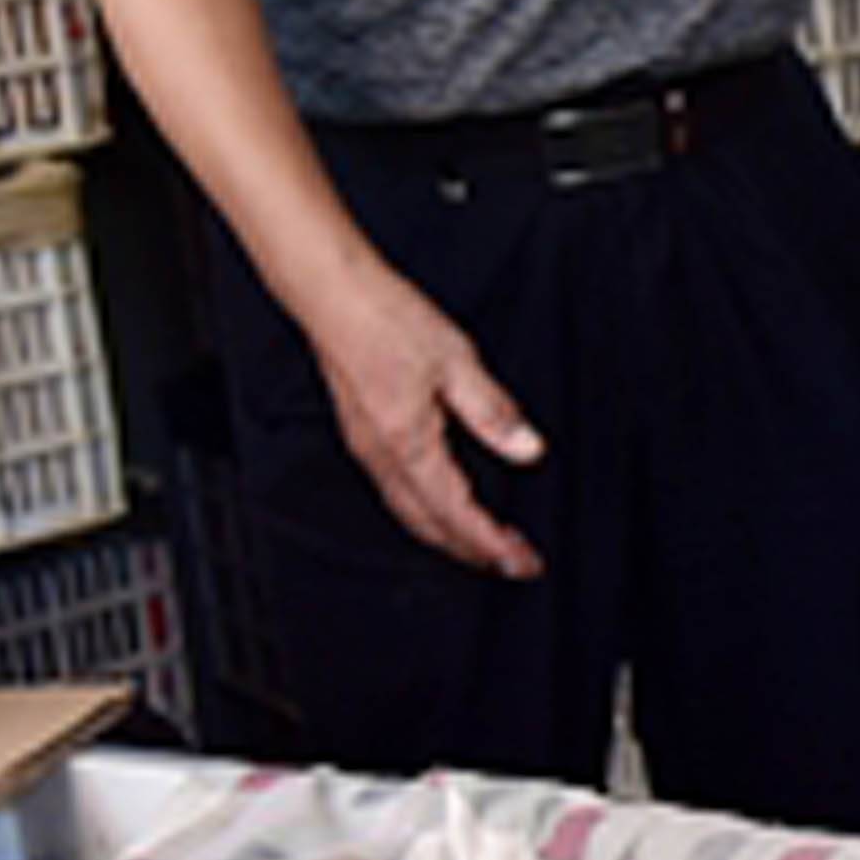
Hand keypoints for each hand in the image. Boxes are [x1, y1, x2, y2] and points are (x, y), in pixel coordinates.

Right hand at [304, 257, 543, 576]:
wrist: (331, 295)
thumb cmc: (386, 320)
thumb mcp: (457, 361)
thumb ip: (493, 412)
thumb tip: (527, 450)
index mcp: (409, 445)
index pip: (458, 515)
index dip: (493, 545)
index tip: (523, 563)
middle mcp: (382, 458)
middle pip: (430, 528)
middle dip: (472, 553)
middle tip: (511, 564)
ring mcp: (367, 449)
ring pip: (409, 515)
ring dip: (447, 538)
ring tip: (482, 546)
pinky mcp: (362, 435)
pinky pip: (396, 493)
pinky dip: (425, 514)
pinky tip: (439, 506)